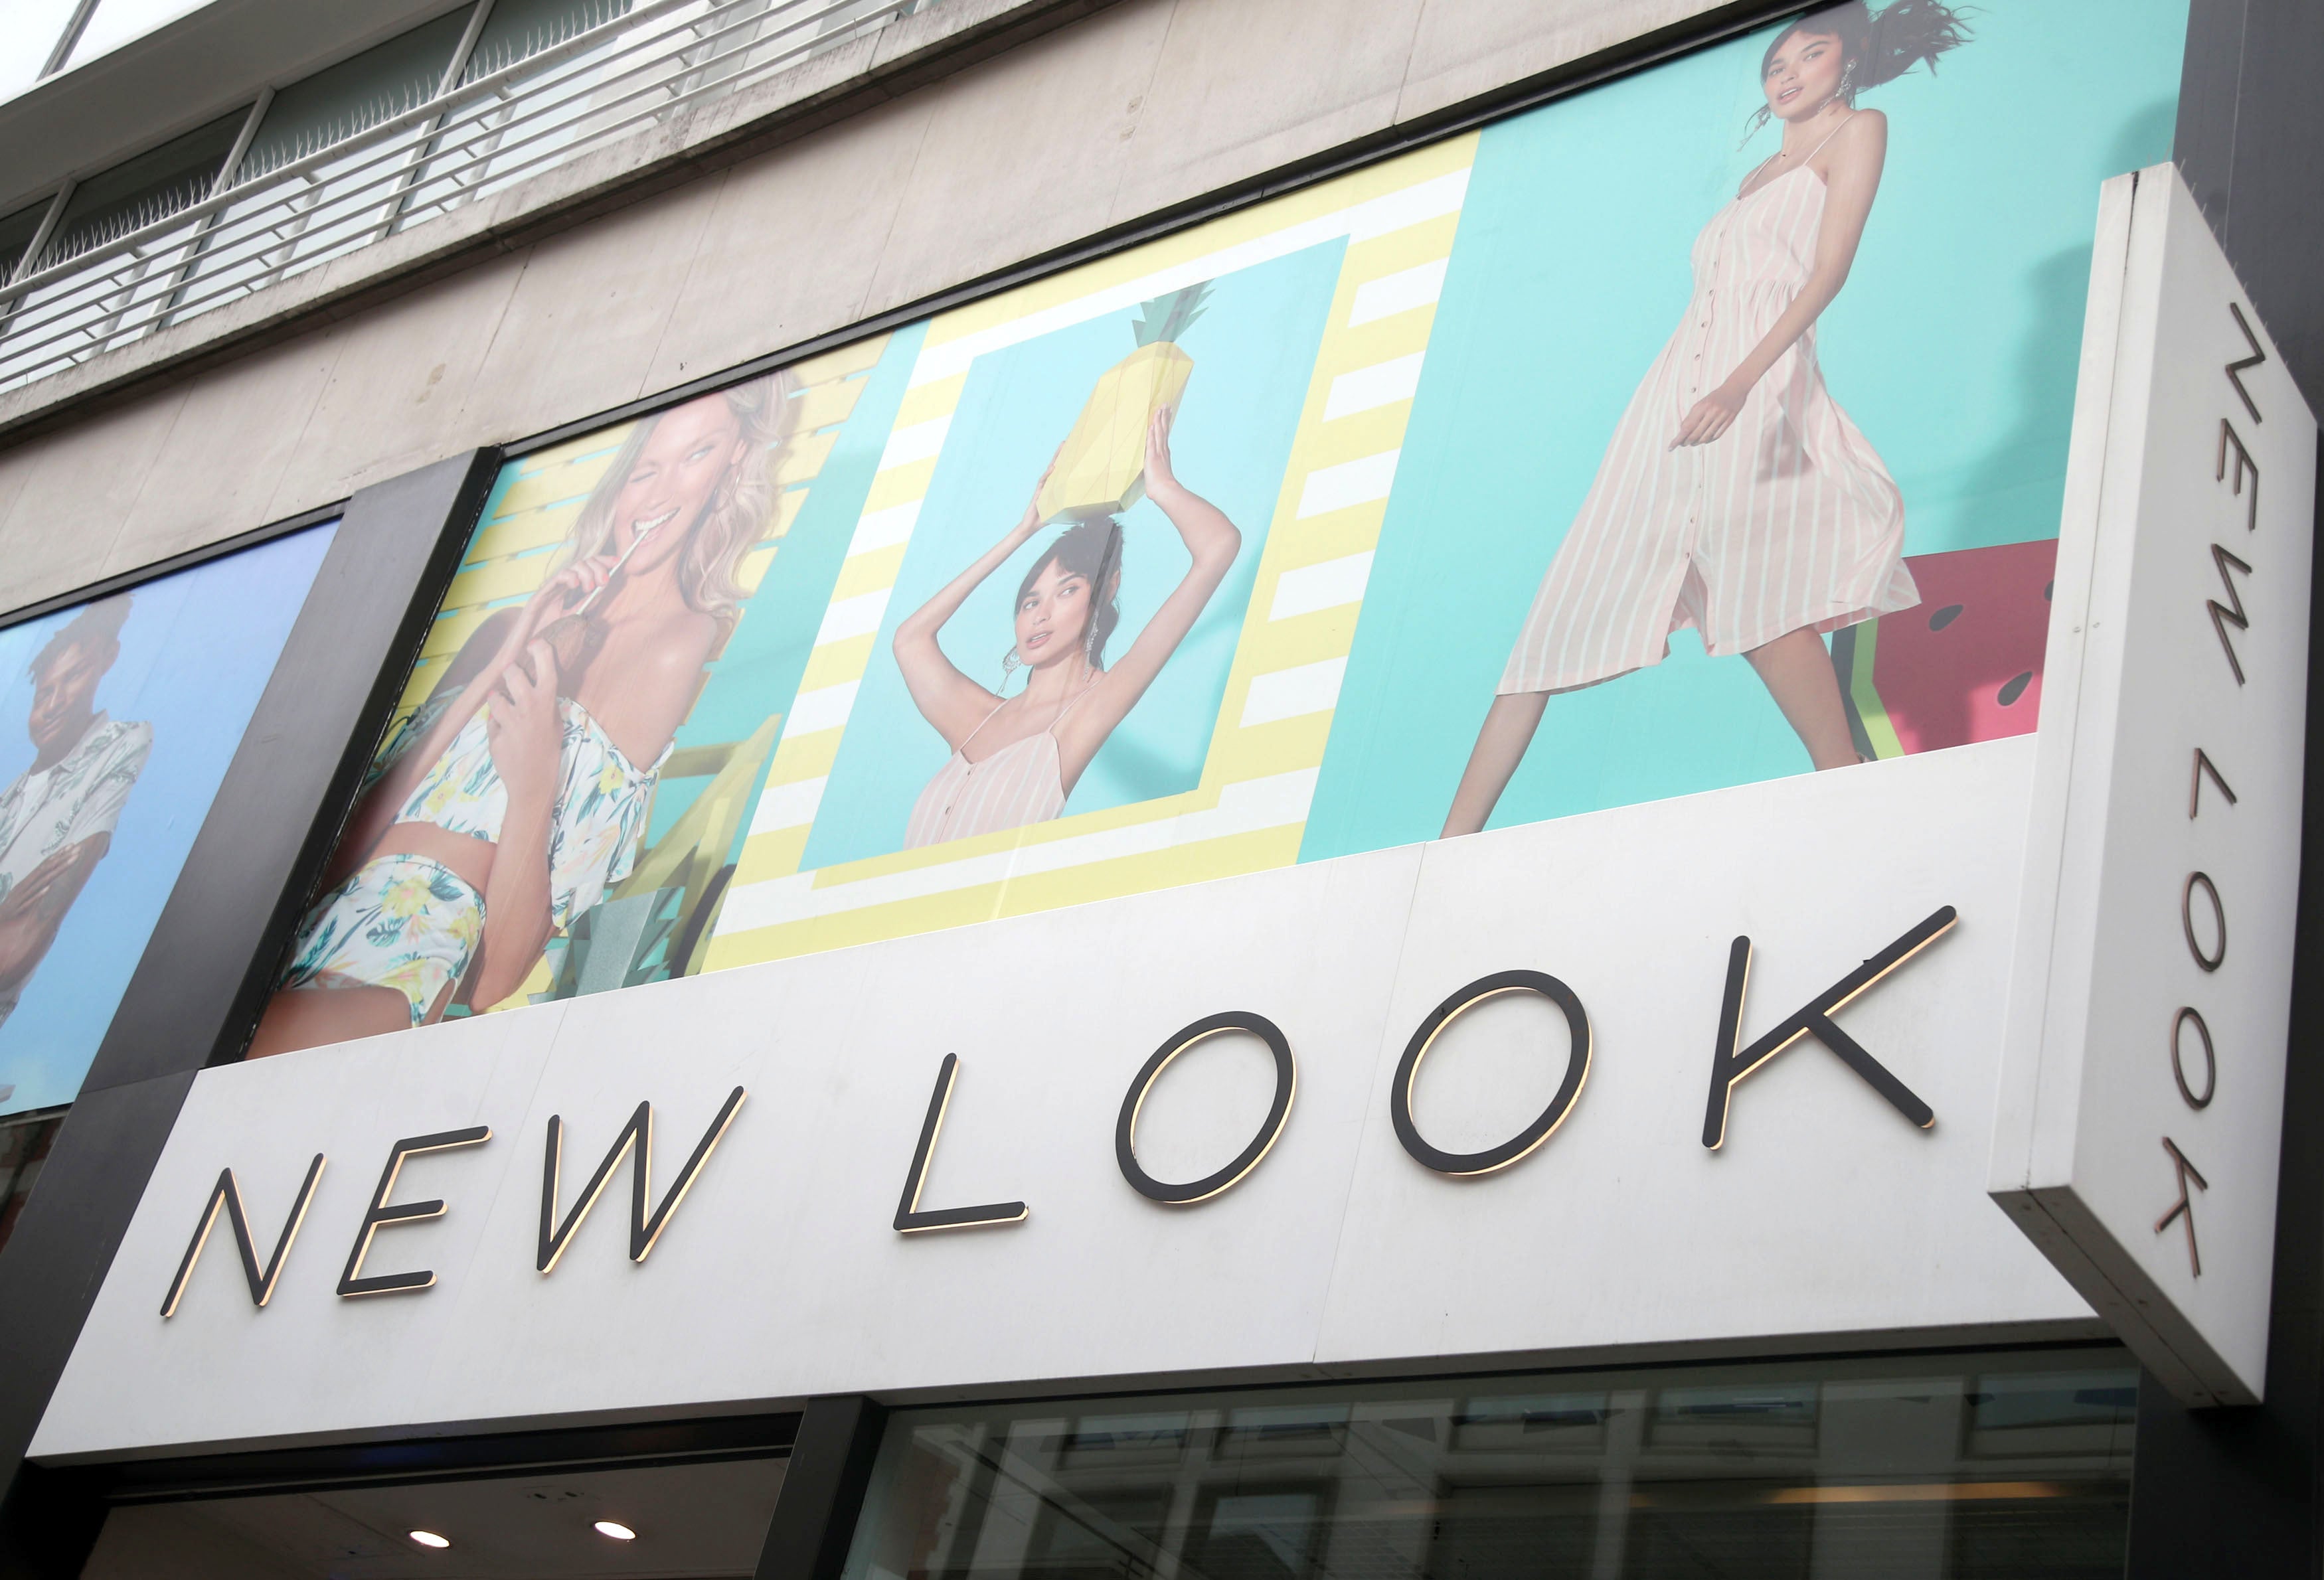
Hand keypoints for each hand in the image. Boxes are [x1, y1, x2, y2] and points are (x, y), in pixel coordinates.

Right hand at [0, 842, 88, 919]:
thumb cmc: (13, 905)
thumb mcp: (27, 893)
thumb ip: (38, 885)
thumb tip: (53, 880)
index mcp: (28, 881)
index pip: (45, 864)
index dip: (59, 855)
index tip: (72, 846)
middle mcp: (26, 885)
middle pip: (46, 869)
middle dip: (63, 859)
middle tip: (78, 849)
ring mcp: (22, 895)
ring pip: (42, 881)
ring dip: (57, 871)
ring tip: (72, 862)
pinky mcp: (19, 907)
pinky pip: (30, 900)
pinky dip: (39, 894)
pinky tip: (49, 888)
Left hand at [485, 638, 561, 804]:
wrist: (533, 781)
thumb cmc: (548, 751)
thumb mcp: (554, 724)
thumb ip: (544, 703)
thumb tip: (533, 683)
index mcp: (548, 702)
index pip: (545, 665)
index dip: (539, 649)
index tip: (534, 644)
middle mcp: (529, 706)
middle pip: (511, 672)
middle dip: (509, 673)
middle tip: (511, 678)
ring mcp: (511, 718)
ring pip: (495, 695)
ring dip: (498, 700)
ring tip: (506, 711)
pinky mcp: (495, 731)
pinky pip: (491, 718)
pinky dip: (495, 723)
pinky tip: (504, 734)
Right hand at [518, 554, 620, 638]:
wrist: (527, 655)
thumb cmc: (550, 641)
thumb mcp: (574, 621)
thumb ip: (587, 606)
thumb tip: (603, 591)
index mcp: (571, 593)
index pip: (589, 571)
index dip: (603, 563)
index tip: (617, 561)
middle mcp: (561, 588)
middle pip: (582, 564)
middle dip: (597, 567)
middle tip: (604, 580)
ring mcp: (550, 591)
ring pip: (572, 568)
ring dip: (586, 573)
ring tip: (589, 587)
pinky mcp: (539, 596)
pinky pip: (556, 578)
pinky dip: (569, 577)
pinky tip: (575, 585)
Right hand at [1012, 441, 1066, 542]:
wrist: (1032, 525)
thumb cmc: (1045, 517)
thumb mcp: (1060, 510)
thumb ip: (1068, 506)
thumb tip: (1082, 506)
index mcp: (1053, 486)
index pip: (1060, 470)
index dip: (1064, 460)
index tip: (1070, 448)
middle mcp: (1047, 484)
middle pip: (1054, 465)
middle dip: (1060, 453)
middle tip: (1066, 441)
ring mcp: (1042, 487)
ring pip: (1050, 469)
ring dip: (1055, 458)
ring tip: (1061, 447)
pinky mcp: (1038, 492)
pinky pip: (1043, 481)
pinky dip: (1048, 474)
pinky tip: (1053, 468)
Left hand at [1144, 405, 1179, 495]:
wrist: (1164, 491)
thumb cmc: (1161, 487)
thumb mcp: (1159, 476)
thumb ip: (1158, 472)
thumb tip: (1157, 475)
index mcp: (1164, 454)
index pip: (1164, 435)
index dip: (1165, 424)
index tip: (1167, 414)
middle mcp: (1163, 450)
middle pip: (1164, 430)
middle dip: (1164, 417)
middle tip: (1166, 405)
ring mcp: (1158, 452)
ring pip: (1159, 432)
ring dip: (1159, 420)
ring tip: (1161, 408)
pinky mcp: (1152, 456)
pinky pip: (1152, 441)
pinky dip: (1153, 431)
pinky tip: (1154, 423)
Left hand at [1671, 382, 1747, 448]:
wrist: (1735, 389)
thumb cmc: (1714, 397)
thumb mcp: (1701, 403)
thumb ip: (1692, 416)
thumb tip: (1682, 431)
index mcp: (1701, 407)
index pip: (1687, 427)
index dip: (1678, 439)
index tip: (1671, 446)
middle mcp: (1711, 412)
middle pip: (1695, 434)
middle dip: (1687, 442)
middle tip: (1683, 444)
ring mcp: (1721, 417)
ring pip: (1706, 437)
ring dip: (1697, 442)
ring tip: (1693, 442)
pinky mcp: (1729, 420)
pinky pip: (1716, 435)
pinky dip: (1709, 440)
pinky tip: (1705, 440)